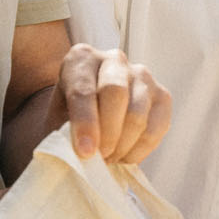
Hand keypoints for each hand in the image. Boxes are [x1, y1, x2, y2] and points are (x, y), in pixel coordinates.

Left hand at [51, 44, 170, 163]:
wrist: (88, 113)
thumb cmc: (68, 117)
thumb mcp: (55, 122)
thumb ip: (63, 136)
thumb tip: (82, 156)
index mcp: (81, 59)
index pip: (83, 90)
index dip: (85, 123)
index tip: (85, 152)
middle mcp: (114, 60)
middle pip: (115, 94)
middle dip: (108, 133)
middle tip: (99, 157)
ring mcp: (142, 75)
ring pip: (138, 113)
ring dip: (123, 145)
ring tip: (109, 159)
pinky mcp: (162, 95)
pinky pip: (157, 127)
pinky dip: (140, 149)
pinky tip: (124, 157)